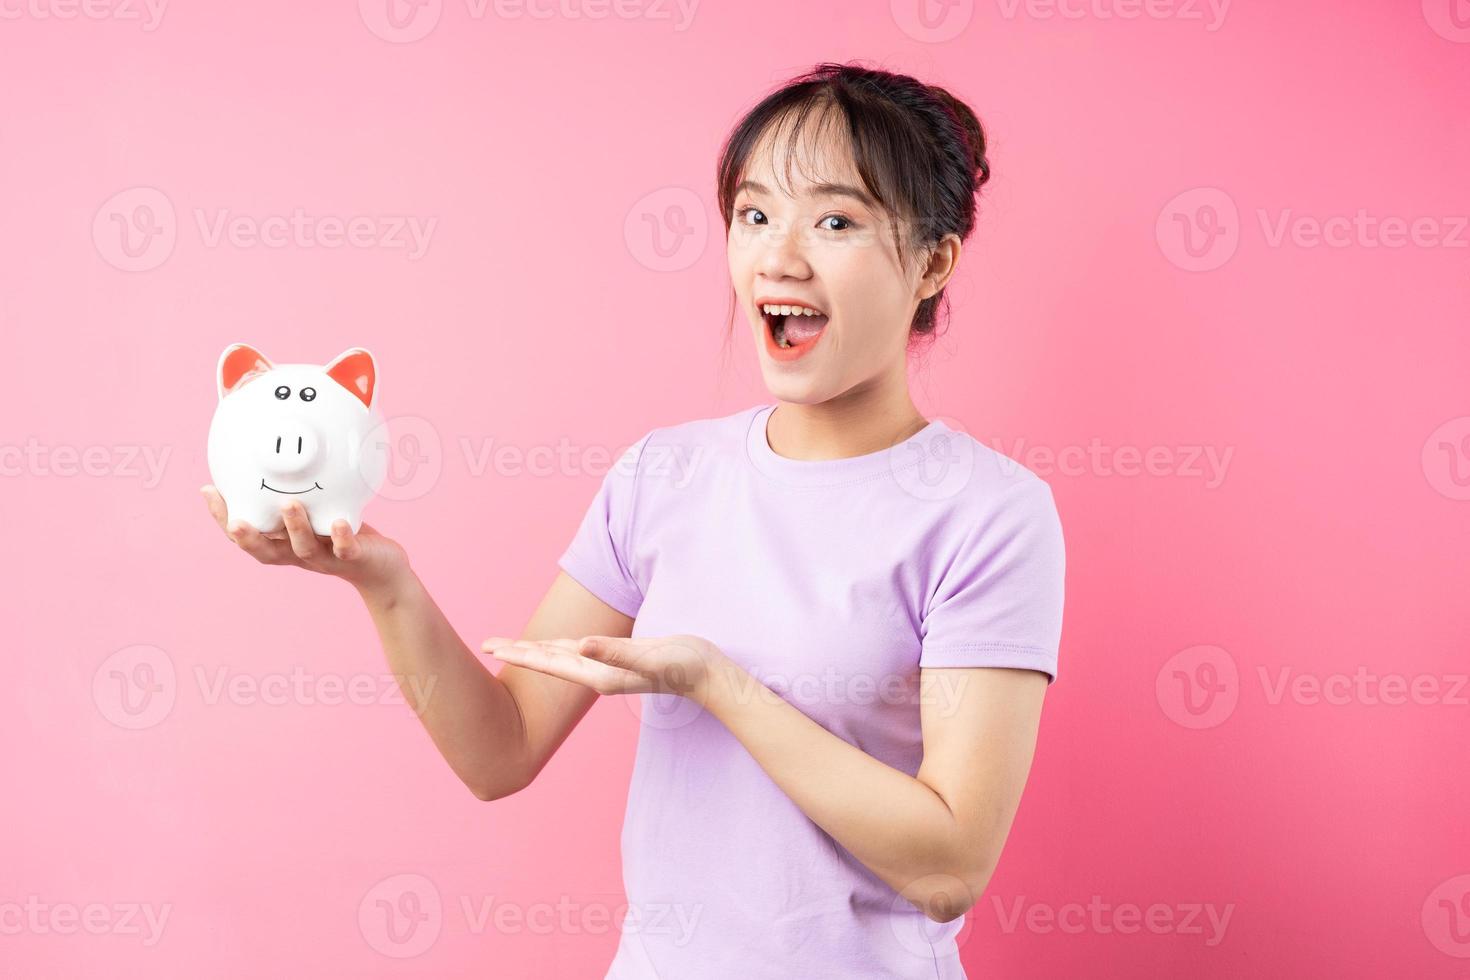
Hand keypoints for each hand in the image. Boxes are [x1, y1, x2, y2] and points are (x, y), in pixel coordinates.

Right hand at [201, 484, 409, 594]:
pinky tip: (339, 522)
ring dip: (295, 527)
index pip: (247, 534)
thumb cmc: (338, 533)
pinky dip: (341, 537)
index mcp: (283, 543)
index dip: (223, 517)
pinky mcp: (353, 558)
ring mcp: (325, 557)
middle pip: (266, 552)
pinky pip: (346, 549)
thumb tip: (274, 458)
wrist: (379, 566)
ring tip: (288, 504)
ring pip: (304, 547)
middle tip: (234, 521)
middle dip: (248, 537)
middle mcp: (298, 553)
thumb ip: (293, 494)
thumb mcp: (312, 513)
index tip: (208, 491)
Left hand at [480, 633, 726, 701]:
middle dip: (517, 653)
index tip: (490, 646)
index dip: (519, 653)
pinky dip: (559, 649)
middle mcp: (598, 674)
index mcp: (599, 675)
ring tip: (509, 646)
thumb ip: (615, 652)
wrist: (708, 675)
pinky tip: (554, 646)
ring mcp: (607, 669)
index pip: (549, 662)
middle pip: (548, 662)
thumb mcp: (649, 656)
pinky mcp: (619, 659)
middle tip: (485, 644)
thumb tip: (579, 645)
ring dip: (534, 652)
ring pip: (561, 658)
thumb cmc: (683, 665)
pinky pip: (579, 653)